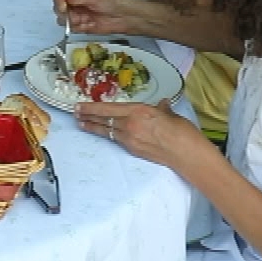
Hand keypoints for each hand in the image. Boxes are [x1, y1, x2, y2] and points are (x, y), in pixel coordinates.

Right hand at [52, 0, 150, 38]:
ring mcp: (77, 15)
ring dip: (68, 20)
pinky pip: (70, 28)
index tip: (64, 5)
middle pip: (58, 7)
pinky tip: (84, 25)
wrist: (125, 17)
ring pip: (62, 18)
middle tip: (71, 14)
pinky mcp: (80, 26)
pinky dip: (74, 28)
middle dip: (62, 11)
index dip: (59, 0)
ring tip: (81, 20)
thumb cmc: (114, 2)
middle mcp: (75, 3)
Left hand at [73, 100, 214, 171]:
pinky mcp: (133, 150)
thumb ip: (162, 109)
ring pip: (107, 131)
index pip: (109, 108)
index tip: (80, 105)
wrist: (186, 155)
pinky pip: (116, 140)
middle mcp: (130, 124)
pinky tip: (103, 133)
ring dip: (93, 126)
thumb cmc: (182, 132)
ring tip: (81, 123)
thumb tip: (162, 105)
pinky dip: (107, 135)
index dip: (92, 107)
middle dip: (88, 116)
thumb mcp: (170, 114)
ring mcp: (130, 139)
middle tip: (75, 112)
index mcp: (139, 111)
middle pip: (104, 119)